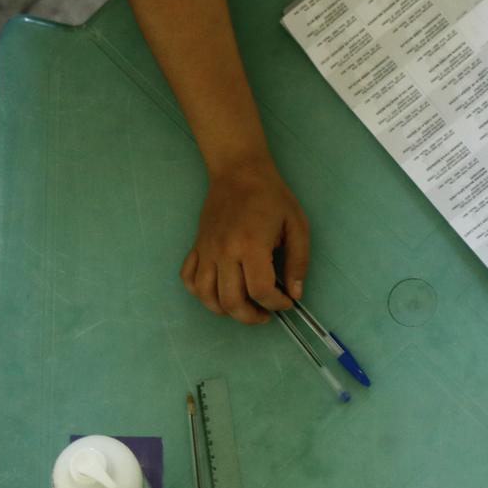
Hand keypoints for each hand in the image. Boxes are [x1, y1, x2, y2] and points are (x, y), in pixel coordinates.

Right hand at [180, 157, 310, 322]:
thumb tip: (295, 293)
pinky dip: (200, 293)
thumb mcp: (297, 225)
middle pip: (231, 301)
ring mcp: (206, 250)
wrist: (239, 171)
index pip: (260, 291)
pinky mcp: (196, 246)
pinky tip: (218, 291)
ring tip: (244, 307)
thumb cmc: (272, 196)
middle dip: (251, 316)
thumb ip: (298, 261)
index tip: (286, 302)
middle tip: (266, 313)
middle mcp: (224, 251)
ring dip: (225, 310)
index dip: (276, 304)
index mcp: (251, 245)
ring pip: (206, 296)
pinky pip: (189, 278)